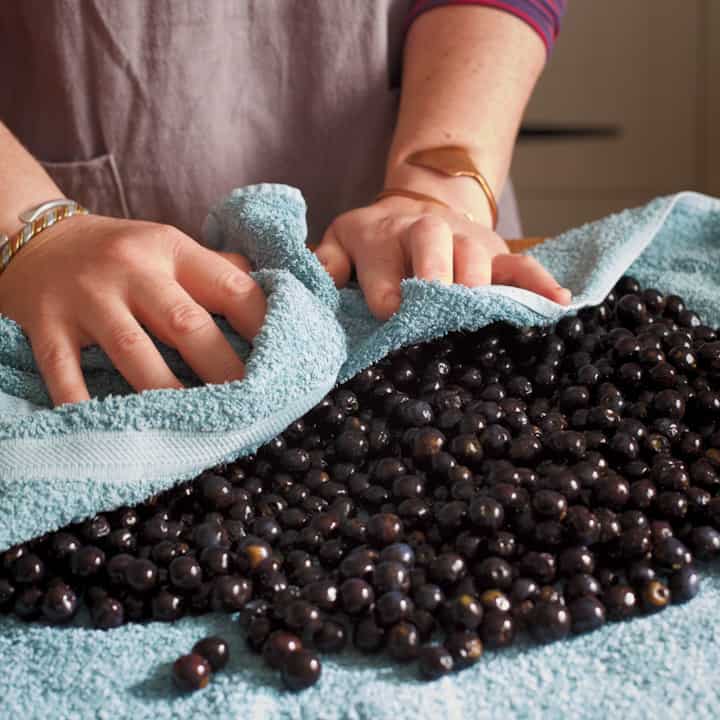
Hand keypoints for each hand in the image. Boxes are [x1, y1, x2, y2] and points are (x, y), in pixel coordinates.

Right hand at [0, 215, 265, 405]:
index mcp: (170, 248)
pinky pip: (65, 371)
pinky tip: (114, 430)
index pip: (230, 285)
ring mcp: (87, 298)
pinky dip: (85, 404)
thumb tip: (275, 296)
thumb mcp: (167, 246)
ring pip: (134, 352)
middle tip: (252, 406)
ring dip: (169, 393)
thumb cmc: (118, 252)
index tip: (284, 361)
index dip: (262, 325)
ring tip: (200, 426)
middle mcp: (131, 269)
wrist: (31, 235)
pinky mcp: (46, 324)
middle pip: (186, 323)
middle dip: (224, 369)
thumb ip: (214, 271)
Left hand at [315, 196, 570, 319]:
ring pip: (476, 254)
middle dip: (435, 271)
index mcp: (380, 235)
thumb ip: (325, 262)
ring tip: (482, 304)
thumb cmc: (373, 239)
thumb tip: (315, 281)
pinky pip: (522, 264)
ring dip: (479, 279)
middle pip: (432, 244)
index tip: (388, 310)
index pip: (381, 262)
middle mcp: (424, 233)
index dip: (384, 286)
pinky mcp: (495, 251)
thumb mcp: (340, 241)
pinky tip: (559, 302)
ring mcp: (465, 240)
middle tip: (437, 297)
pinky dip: (539, 282)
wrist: (416, 205)